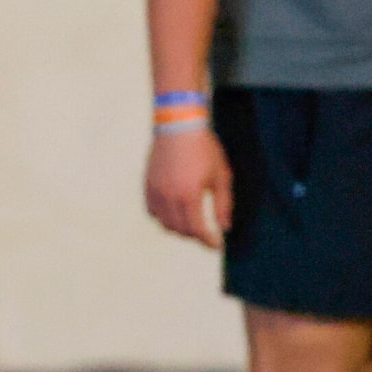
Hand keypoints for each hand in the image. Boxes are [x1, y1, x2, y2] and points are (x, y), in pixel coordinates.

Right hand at [145, 123, 231, 247]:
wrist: (178, 126)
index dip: (208, 241)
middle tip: (206, 233)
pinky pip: (151, 210)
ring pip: (163, 222)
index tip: (216, 245)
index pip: (197, 229)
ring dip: (178, 228)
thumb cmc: (205, 149)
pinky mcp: (147, 184)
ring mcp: (155, 191)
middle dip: (194, 235)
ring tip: (190, 223)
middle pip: (179, 229)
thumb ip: (223, 205)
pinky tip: (173, 212)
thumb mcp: (221, 176)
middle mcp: (169, 196)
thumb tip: (224, 227)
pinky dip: (162, 217)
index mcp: (189, 195)